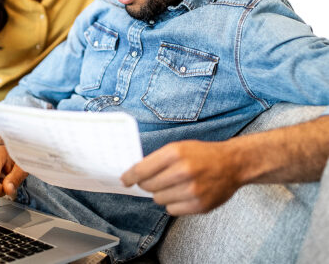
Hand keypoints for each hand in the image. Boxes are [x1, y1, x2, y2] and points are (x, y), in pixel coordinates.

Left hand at [121, 140, 240, 215]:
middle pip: (148, 186)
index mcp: (175, 152)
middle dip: (147, 184)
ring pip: (159, 199)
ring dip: (161, 193)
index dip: (130, 176)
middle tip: (153, 180)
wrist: (232, 164)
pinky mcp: (199, 205)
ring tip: (174, 185)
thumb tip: (136, 174)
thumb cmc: (202, 154)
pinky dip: (173, 203)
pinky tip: (182, 194)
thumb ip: (158, 159)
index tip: (125, 180)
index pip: (142, 169)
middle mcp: (183, 170)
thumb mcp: (179, 147)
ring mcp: (192, 190)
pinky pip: (172, 210)